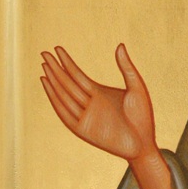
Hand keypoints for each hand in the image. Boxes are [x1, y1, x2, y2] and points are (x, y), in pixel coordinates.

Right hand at [40, 44, 156, 161]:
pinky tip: (48, 86)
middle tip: (44, 53)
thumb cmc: (142, 116)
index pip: (78, 74)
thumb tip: (119, 45)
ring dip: (53, 82)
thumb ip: (126, 68)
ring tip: (44, 67)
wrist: (143, 143)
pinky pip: (65, 113)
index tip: (57, 49)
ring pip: (64, 95)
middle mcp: (89, 103)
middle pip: (67, 82)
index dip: (67, 62)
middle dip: (56, 68)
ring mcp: (84, 116)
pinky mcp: (82, 130)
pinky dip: (55, 100)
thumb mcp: (136, 88)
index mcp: (99, 93)